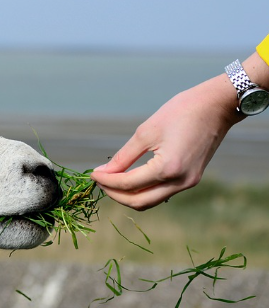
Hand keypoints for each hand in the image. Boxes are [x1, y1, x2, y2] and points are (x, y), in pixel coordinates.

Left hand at [91, 74, 240, 209]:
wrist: (216, 106)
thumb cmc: (181, 112)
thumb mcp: (145, 132)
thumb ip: (123, 157)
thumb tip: (103, 173)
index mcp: (168, 169)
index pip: (128, 184)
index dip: (106, 181)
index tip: (92, 174)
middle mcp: (180, 182)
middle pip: (139, 202)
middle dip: (114, 194)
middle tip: (100, 181)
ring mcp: (188, 183)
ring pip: (150, 201)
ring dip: (128, 195)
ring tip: (111, 181)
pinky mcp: (191, 179)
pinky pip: (161, 193)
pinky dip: (143, 190)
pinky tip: (130, 179)